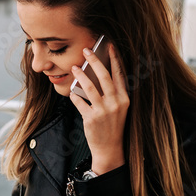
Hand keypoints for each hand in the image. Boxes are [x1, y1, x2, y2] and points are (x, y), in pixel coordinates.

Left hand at [68, 42, 128, 174]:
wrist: (110, 149)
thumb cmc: (112, 126)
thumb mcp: (118, 108)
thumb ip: (111, 93)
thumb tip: (96, 73)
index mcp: (124, 98)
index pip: (119, 74)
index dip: (114, 59)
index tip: (109, 46)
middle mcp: (116, 103)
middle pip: (104, 77)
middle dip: (95, 61)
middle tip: (86, 50)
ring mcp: (104, 111)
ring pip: (90, 87)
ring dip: (80, 75)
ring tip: (74, 67)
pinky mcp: (91, 118)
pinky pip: (79, 101)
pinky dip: (74, 95)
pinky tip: (71, 90)